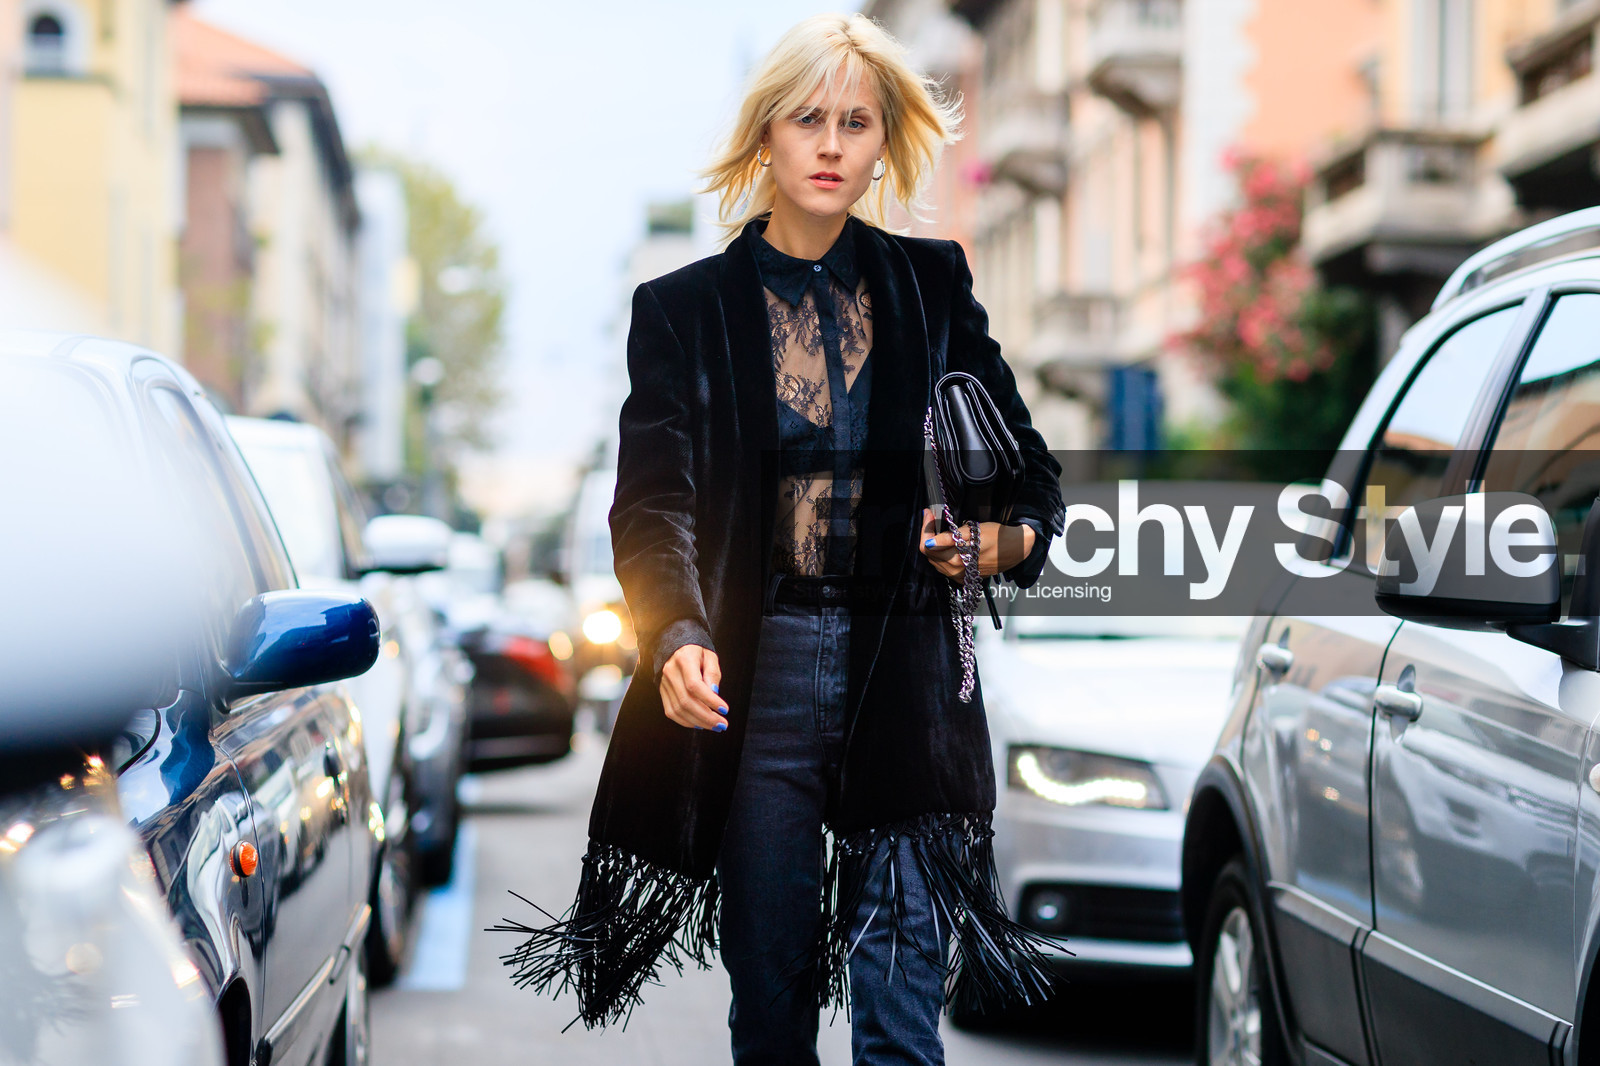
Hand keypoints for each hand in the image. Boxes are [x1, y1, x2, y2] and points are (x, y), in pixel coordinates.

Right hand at [659, 643, 726, 730]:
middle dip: (706, 717)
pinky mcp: (662, 692)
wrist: (675, 646)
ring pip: (678, 710)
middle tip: (722, 724)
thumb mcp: (710, 656)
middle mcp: (670, 672)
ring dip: (698, 722)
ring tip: (714, 726)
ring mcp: (664, 684)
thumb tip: (714, 694)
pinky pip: (671, 712)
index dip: (710, 700)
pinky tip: (699, 724)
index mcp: (684, 660)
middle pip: (686, 701)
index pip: (695, 685)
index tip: (724, 709)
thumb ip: (713, 674)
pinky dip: (686, 722)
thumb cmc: (696, 651)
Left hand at [918, 507, 1034, 579]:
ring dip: (934, 545)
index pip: (928, 546)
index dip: (926, 528)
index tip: (928, 513)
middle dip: (928, 534)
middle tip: (933, 517)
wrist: (1016, 549)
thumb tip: (930, 542)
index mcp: (957, 559)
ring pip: (935, 561)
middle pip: (929, 554)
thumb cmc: (997, 536)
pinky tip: (947, 545)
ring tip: (939, 529)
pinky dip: (942, 555)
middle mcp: (956, 570)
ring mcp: (960, 576)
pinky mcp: (964, 577)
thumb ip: (949, 538)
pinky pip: (945, 568)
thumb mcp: (974, 532)